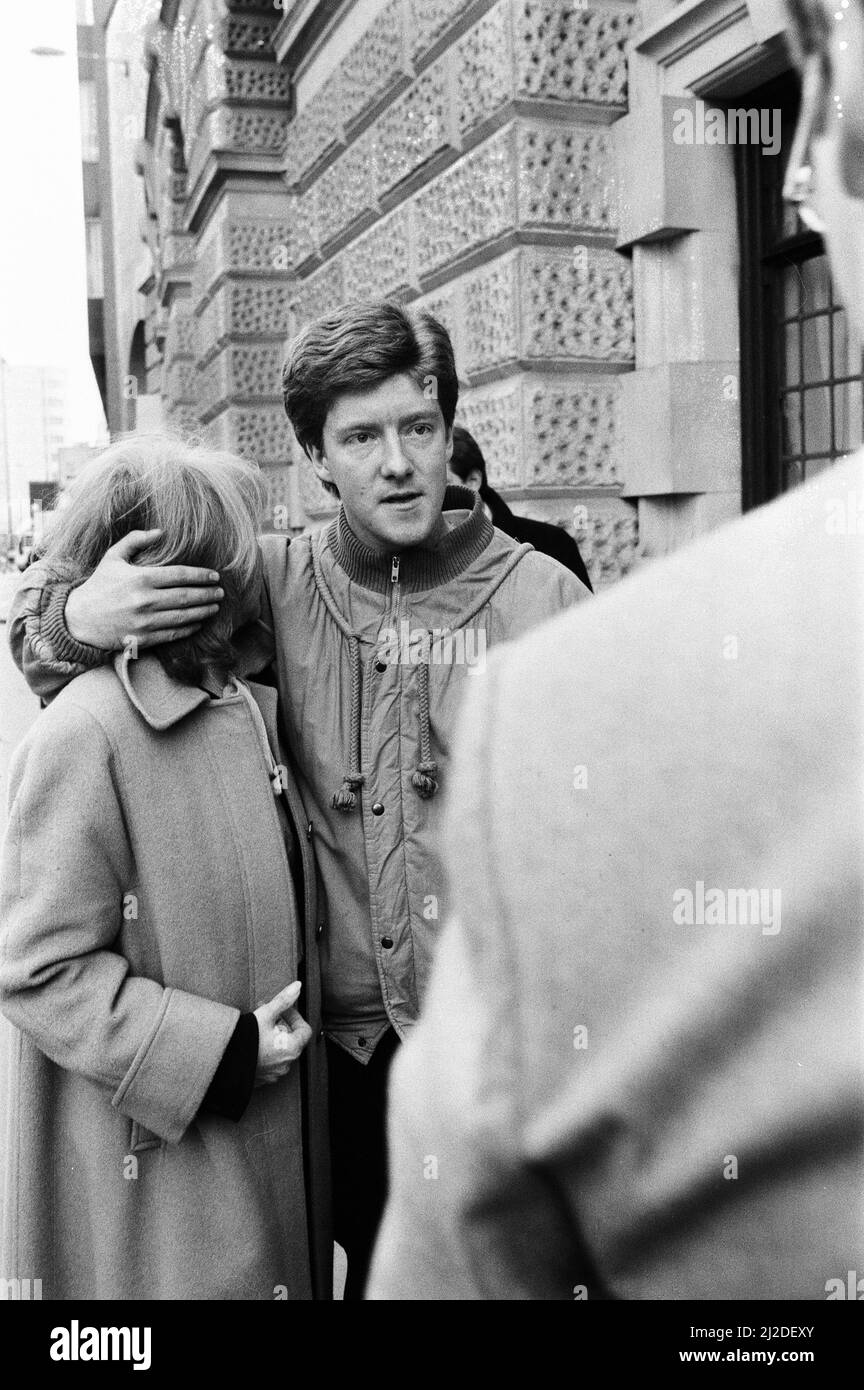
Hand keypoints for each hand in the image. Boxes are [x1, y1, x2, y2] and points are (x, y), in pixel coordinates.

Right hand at [65, 529, 224, 650]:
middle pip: (187, 596)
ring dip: (204, 611)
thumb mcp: (113, 557)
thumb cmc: (99, 586)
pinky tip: (199, 622)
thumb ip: (136, 540)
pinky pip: (174, 633)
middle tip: (221, 592)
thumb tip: (161, 532)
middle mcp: (145, 600)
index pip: (180, 575)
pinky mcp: (144, 639)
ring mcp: (145, 621)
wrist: (79, 619)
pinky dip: (190, 628)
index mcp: (140, 578)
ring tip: (215, 606)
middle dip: (208, 594)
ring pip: (184, 616)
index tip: (215, 576)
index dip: (202, 575)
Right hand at [253, 981, 312, 1085]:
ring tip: (259, 1028)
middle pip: (292, 1040)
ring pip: (281, 1051)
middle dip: (282, 1025)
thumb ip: (284, 1000)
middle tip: (268, 1016)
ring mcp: (274, 1073)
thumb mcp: (266, 1013)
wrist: (223, 1060)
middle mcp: (286, 1064)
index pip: (305, 1030)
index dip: (295, 1017)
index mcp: (292, 1049)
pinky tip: (253, 1043)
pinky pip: (270, 1062)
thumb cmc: (246, 1039)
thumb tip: (297, 986)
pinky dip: (266, 1051)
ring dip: (274, 1038)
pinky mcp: (263, 1078)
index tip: (283, 1011)